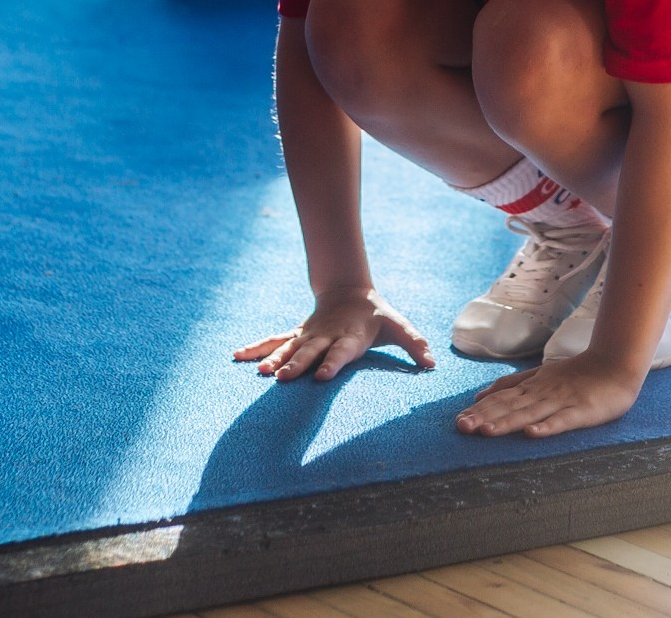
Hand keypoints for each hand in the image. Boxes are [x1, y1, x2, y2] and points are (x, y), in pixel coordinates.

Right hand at [232, 286, 432, 381]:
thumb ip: (414, 344)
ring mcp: (308, 336)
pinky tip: (237, 356)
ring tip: (260, 373)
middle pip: (310, 352)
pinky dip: (256, 349)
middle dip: (297, 365)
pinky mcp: (296, 336)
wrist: (350, 291)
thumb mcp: (398, 326)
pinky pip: (273, 342)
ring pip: (288, 348)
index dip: (332, 363)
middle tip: (283, 380)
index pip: (341, 352)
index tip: (323, 377)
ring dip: (274, 359)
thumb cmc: (377, 315)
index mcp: (350, 336)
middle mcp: (326, 336)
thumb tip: (433, 363)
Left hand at [455, 351, 643, 437]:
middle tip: (462, 428)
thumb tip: (480, 395)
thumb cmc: (577, 374)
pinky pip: (563, 420)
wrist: (615, 365)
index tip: (458, 421)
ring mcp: (562, 401)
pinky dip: (547, 427)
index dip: (480, 410)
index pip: (501, 399)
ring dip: (507, 423)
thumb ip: (512, 384)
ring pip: (530, 413)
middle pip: (510, 406)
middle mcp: (542, 393)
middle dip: (485, 417)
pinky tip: (532, 434)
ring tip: (486, 432)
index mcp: (532, 386)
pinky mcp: (582, 411)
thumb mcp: (540, 375)